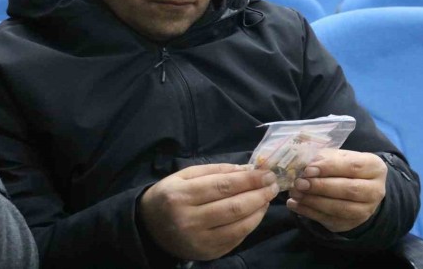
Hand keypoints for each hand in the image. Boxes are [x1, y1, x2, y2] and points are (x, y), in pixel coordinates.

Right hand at [139, 164, 278, 260]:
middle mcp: (188, 220)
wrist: (149, 227)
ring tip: (267, 198)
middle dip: (258, 195)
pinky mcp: (206, 253)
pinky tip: (256, 213)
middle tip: (273, 185)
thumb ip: (215, 170)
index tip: (267, 173)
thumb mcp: (185, 175)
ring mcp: (198, 241)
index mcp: (180, 196)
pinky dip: (250, 225)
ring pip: (238, 226)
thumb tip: (247, 169)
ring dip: (258, 211)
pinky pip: (235, 239)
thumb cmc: (169, 195)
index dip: (249, 180)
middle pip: (233, 208)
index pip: (223, 187)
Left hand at [287, 149, 385, 232]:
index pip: (353, 166)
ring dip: (314, 201)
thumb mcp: (337, 156)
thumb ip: (323, 158)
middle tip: (299, 183)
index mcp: (374, 167)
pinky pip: (330, 220)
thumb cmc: (344, 168)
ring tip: (295, 194)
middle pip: (349, 189)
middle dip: (321, 187)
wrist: (357, 188)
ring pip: (340, 208)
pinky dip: (309, 212)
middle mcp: (375, 190)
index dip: (329, 168)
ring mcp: (365, 210)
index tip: (308, 169)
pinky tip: (295, 205)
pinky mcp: (352, 224)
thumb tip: (305, 164)